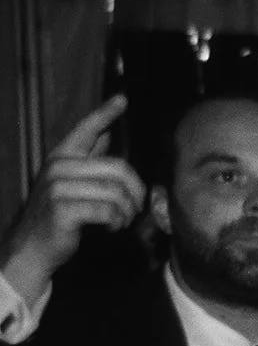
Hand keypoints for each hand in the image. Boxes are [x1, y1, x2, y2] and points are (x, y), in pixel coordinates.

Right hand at [0, 97, 138, 305]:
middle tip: (135, 208)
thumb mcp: (71, 182)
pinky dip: (117, 222)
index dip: (105, 113)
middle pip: (119, 168)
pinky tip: (110, 227)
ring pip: (116, 192)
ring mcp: (59, 187)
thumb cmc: (58, 215)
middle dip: (136, 191)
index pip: (85, 129)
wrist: (33, 247)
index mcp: (61, 157)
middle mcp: (58, 167)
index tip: (123, 99)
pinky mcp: (63, 208)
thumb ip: (87, 159)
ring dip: (127, 211)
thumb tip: (106, 134)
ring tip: (120, 220)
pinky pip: (109, 211)